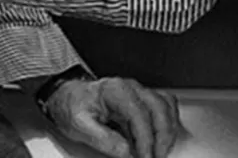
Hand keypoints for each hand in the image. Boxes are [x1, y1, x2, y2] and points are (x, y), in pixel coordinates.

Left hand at [41, 76, 180, 157]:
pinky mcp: (143, 99)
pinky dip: (169, 122)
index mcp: (115, 91)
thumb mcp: (79, 126)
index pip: (138, 113)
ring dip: (168, 130)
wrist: (68, 97)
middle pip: (158, 107)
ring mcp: (139, 91)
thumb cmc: (72, 106)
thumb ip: (104, 139)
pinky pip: (165, 105)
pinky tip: (164, 137)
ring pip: (166, 105)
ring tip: (161, 150)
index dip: (145, 138)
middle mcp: (131, 87)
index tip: (144, 156)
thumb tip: (126, 153)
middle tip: (155, 156)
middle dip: (161, 136)